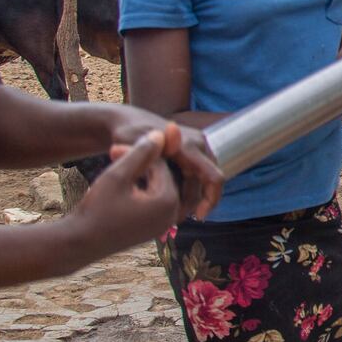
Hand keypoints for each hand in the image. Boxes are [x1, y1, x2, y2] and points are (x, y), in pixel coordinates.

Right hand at [67, 131, 179, 258]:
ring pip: (155, 188)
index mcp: (168, 201)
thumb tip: (160, 133)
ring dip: (137, 177)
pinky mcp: (153, 230)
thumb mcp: (117, 175)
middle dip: (138, 165)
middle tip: (112, 154)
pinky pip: (152, 202)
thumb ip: (139, 153)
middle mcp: (172, 215)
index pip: (159, 164)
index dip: (135, 154)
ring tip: (114, 169)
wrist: (78, 244)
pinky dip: (138, 191)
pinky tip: (119, 186)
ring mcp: (163, 225)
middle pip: (160, 176)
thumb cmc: (96, 209)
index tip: (112, 149)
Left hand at [106, 108, 222, 218]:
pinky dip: (186, 191)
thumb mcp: (132, 146)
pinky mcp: (196, 153)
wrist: (129, 122)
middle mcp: (200, 144)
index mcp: (189, 145)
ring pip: (202, 182)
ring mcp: (200, 148)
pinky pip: (198, 177)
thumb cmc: (127, 137)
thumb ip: (146, 151)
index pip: (214, 178)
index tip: (198, 217)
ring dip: (189, 199)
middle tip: (174, 220)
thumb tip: (161, 155)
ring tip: (170, 212)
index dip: (211, 201)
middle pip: (207, 184)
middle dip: (195, 203)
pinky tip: (170, 200)